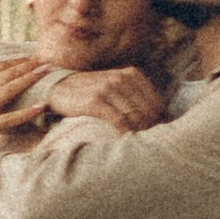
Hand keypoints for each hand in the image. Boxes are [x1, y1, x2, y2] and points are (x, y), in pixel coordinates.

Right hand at [0, 54, 49, 169]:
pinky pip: (10, 119)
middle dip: (26, 65)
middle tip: (44, 58)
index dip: (13, 61)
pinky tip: (42, 106)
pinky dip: (27, 112)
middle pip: (5, 74)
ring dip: (29, 79)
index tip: (28, 57)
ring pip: (9, 90)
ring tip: (45, 72)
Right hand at [45, 66, 164, 130]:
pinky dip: (124, 133)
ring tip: (137, 143)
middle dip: (150, 128)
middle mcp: (121, 79)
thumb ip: (134, 94)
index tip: (156, 131)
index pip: (156, 101)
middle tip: (148, 141)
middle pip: (147, 110)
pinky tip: (124, 140)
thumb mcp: (115, 83)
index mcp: (131, 74)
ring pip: (134, 116)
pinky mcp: (95, 101)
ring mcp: (108, 89)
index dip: (159, 119)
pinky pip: (118, 121)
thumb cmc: (91, 90)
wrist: (60, 87)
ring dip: (138, 132)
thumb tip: (158, 116)